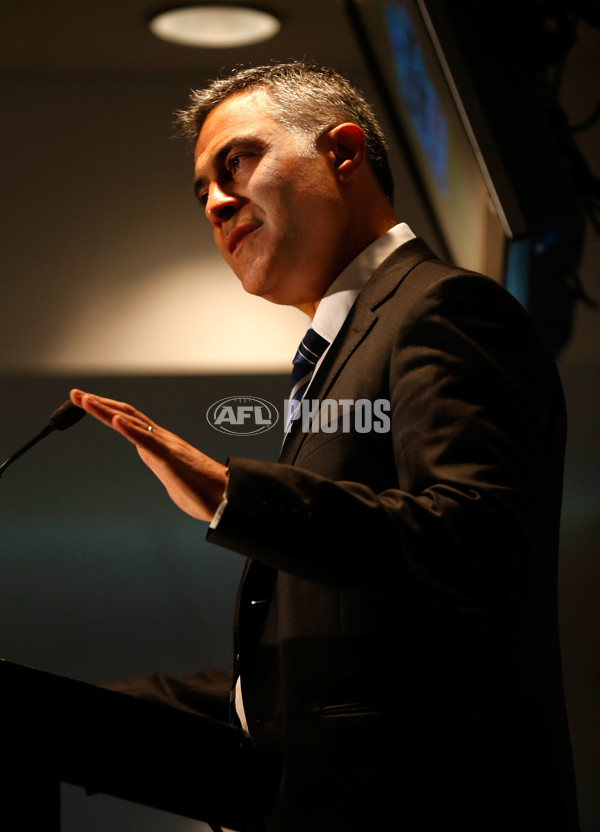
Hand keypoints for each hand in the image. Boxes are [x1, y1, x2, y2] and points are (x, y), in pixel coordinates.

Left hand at [70, 389, 227, 521]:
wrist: (228, 500)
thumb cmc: (206, 493)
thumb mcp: (174, 481)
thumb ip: (162, 470)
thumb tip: (155, 466)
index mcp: (161, 445)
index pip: (129, 421)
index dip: (106, 410)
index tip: (86, 402)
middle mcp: (162, 439)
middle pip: (125, 414)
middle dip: (98, 403)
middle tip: (75, 394)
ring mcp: (166, 446)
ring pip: (131, 422)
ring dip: (105, 410)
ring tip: (84, 400)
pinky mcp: (170, 458)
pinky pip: (146, 440)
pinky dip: (128, 429)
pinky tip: (113, 419)